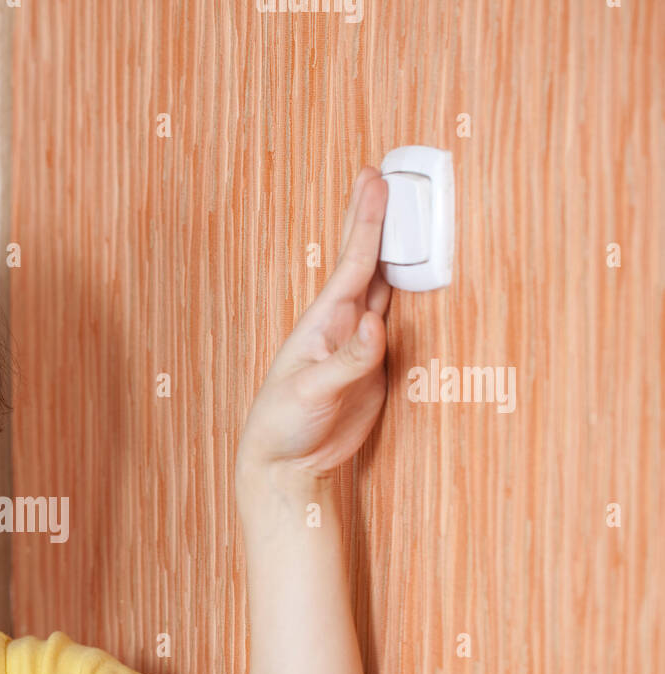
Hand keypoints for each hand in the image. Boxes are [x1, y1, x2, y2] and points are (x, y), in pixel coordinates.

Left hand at [237, 167, 392, 485]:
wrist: (287, 465)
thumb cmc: (283, 425)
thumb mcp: (311, 391)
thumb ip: (347, 359)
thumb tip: (378, 322)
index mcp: (323, 322)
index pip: (352, 262)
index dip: (366, 221)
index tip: (375, 179)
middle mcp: (343, 326)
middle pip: (368, 263)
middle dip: (379, 220)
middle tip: (388, 174)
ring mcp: (361, 346)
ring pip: (386, 289)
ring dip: (400, 254)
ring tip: (412, 215)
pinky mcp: (376, 370)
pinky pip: (401, 325)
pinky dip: (414, 299)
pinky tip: (422, 279)